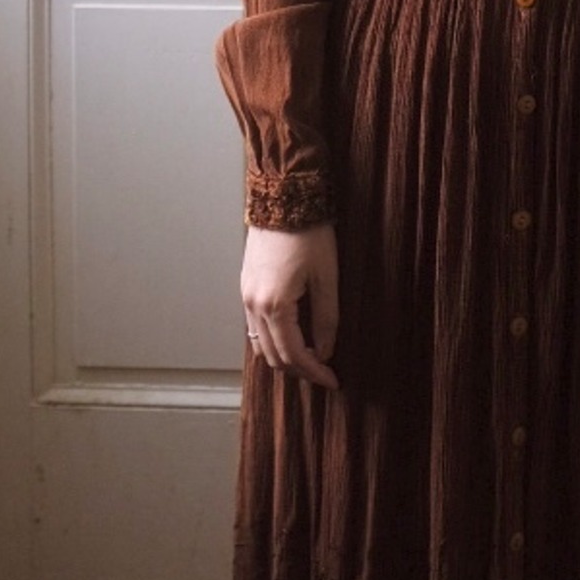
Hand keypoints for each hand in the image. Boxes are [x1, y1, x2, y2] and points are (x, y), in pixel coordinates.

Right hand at [241, 222, 339, 387]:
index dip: (315, 372)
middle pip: (273, 355)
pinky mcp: (246, 286)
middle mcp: (253, 304)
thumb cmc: (309, 234)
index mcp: (274, 305)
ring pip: (260, 343)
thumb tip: (325, 351)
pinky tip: (293, 336)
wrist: (284, 199)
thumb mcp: (327, 278)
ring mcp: (246, 295)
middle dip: (299, 369)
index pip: (294, 354)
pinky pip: (255, 325)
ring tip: (310, 358)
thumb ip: (326, 319)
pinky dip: (273, 338)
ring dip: (284, 356)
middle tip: (324, 373)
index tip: (333, 380)